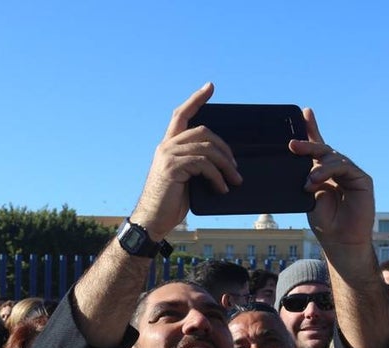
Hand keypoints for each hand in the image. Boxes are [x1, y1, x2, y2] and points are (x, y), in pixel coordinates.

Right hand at [130, 82, 242, 241]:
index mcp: (168, 145)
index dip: (196, 99)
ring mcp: (169, 155)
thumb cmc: (169, 203)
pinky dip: (217, 177)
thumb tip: (221, 163)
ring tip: (234, 181)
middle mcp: (166, 146)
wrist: (152, 219)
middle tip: (236, 167)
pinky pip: (203, 164)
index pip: (181, 114)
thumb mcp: (184, 179)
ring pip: (207, 148)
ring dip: (225, 165)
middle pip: (203, 132)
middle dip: (224, 148)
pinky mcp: (173, 167)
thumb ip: (195, 164)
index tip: (210, 87)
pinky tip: (222, 189)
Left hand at [291, 109, 375, 263]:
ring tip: (308, 181)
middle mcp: (338, 170)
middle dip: (308, 143)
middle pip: (323, 149)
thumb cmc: (325, 222)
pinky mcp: (362, 179)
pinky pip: (345, 167)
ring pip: (333, 157)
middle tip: (292, 145)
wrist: (340, 241)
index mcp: (324, 172)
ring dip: (318, 166)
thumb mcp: (309, 196)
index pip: (318, 147)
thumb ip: (307, 177)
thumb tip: (298, 160)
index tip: (304, 112)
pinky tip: (316, 181)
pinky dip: (329, 171)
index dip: (312, 129)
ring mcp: (351, 173)